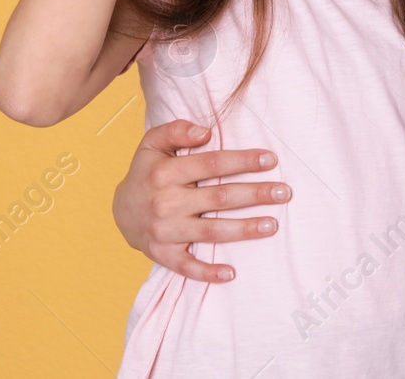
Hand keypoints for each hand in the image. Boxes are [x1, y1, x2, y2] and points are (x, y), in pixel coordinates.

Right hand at [112, 119, 290, 282]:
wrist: (120, 211)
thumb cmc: (147, 172)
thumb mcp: (152, 143)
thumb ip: (176, 130)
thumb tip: (205, 131)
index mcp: (165, 173)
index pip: (211, 164)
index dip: (242, 161)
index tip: (271, 160)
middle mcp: (166, 203)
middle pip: (218, 198)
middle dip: (254, 195)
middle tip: (284, 193)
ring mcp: (165, 232)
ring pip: (211, 232)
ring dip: (243, 230)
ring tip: (272, 225)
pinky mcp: (163, 254)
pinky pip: (187, 267)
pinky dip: (208, 273)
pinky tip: (231, 273)